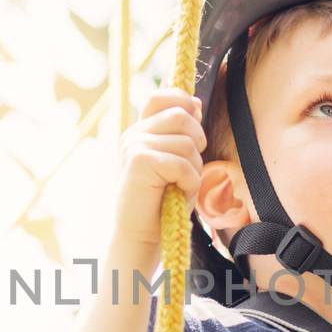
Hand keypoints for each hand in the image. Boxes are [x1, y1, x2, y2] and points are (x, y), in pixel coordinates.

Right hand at [114, 89, 205, 257]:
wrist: (141, 235)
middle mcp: (135, 134)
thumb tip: (196, 103)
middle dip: (197, 142)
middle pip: (182, 116)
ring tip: (180, 186)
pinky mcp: (140, 161)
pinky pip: (182, 164)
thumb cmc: (164, 201)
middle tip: (188, 169)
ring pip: (187, 143)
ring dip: (194, 169)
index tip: (195, 120)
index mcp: (142, 131)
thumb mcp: (177, 160)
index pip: (161, 96)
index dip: (183, 102)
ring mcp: (135, 146)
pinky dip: (189, 183)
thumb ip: (184, 133)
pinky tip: (176, 194)